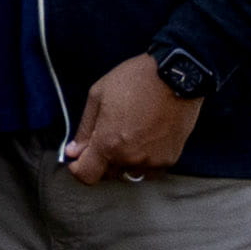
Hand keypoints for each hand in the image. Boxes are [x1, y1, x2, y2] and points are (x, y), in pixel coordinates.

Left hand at [57, 45, 199, 182]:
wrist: (176, 75)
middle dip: (102, 160)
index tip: (79, 158)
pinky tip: (147, 137)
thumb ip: (84, 129)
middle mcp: (130, 158)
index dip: (78, 168)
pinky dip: (145, 159)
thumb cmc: (135, 79)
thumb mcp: (98, 95)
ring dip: (124, 161)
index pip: (87, 175)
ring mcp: (152, 161)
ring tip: (130, 134)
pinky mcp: (170, 159)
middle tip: (108, 135)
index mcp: (108, 144)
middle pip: (108, 174)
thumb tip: (74, 152)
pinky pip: (150, 169)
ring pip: (129, 172)